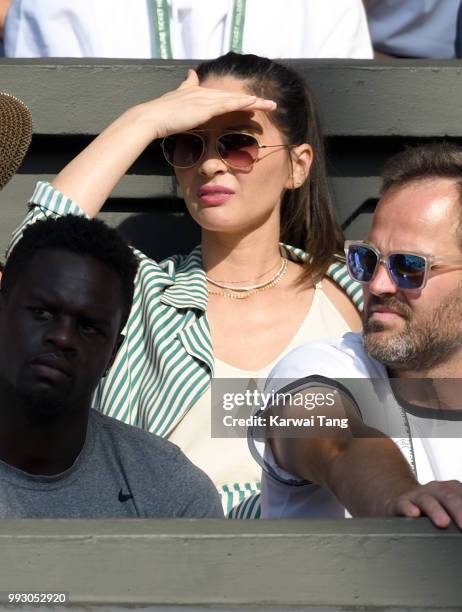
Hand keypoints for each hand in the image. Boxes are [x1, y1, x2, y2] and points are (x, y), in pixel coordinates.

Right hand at [135, 69, 276, 139]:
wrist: (150, 118)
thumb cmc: (160, 116)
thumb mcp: (174, 101)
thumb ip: (184, 90)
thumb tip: (190, 75)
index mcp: (196, 92)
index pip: (222, 96)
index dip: (238, 100)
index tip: (252, 103)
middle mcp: (203, 93)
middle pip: (233, 96)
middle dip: (252, 101)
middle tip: (270, 104)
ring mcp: (204, 99)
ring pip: (235, 99)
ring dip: (254, 102)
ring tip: (270, 106)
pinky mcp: (205, 108)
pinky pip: (228, 105)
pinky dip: (242, 104)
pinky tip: (255, 105)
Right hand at [389, 480, 461, 528]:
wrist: (399, 498)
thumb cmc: (430, 506)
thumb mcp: (450, 506)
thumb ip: (460, 511)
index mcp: (450, 489)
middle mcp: (434, 490)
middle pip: (448, 495)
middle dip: (458, 509)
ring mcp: (417, 495)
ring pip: (426, 499)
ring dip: (435, 510)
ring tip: (443, 522)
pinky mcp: (400, 503)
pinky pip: (404, 504)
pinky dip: (409, 509)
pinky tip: (413, 514)